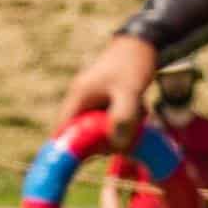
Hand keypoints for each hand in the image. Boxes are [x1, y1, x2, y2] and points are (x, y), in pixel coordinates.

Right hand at [55, 34, 156, 150]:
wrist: (144, 43)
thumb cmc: (132, 65)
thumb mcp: (129, 92)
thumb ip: (122, 118)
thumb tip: (115, 147)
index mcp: (79, 96)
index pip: (63, 130)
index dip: (68, 149)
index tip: (83, 164)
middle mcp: (82, 99)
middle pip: (84, 133)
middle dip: (106, 140)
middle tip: (129, 137)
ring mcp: (94, 100)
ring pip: (101, 128)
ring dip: (120, 130)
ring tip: (140, 115)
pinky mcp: (107, 100)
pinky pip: (112, 120)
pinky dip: (127, 121)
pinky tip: (142, 110)